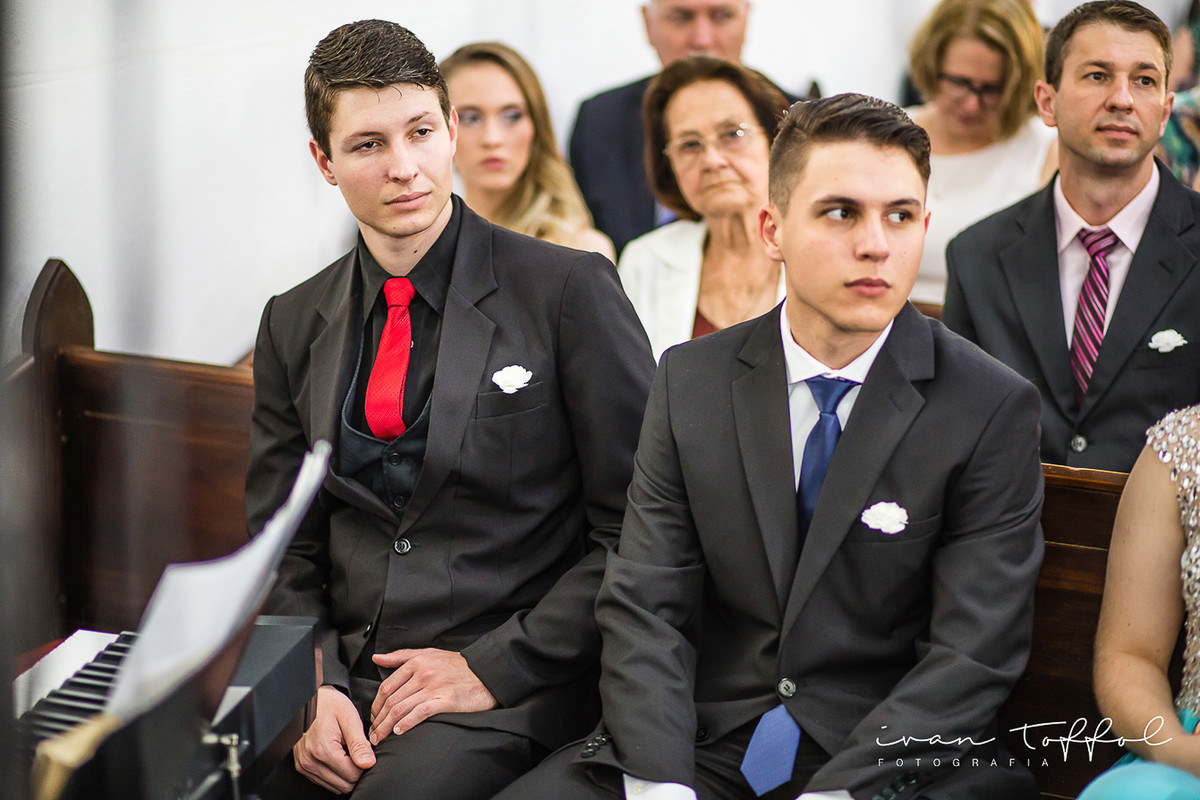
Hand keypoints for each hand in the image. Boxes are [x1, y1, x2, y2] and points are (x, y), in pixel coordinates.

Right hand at [292, 685, 375, 793]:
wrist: (311, 699)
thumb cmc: (330, 705)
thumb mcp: (349, 719)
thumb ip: (359, 744)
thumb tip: (368, 764)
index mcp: (323, 750)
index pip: (353, 775)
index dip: (364, 764)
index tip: (364, 750)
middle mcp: (310, 762)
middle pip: (344, 785)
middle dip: (355, 770)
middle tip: (356, 750)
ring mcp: (304, 766)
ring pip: (335, 787)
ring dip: (345, 774)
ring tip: (346, 752)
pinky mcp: (302, 767)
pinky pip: (324, 782)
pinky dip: (335, 774)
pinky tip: (337, 756)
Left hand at [368, 648, 496, 744]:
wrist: (487, 672)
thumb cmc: (457, 665)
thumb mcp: (429, 653)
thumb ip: (401, 656)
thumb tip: (376, 658)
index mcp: (417, 662)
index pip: (387, 686)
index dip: (376, 705)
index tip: (373, 718)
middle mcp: (424, 673)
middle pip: (392, 700)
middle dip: (378, 720)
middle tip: (373, 733)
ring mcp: (435, 687)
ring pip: (402, 709)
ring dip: (387, 726)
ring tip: (381, 738)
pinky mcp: (447, 701)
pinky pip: (421, 713)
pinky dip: (407, 723)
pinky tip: (400, 732)